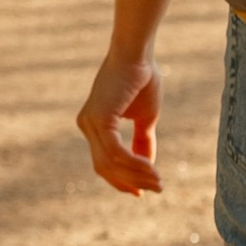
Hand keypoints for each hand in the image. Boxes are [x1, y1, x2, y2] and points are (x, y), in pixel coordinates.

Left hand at [78, 47, 163, 194]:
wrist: (138, 54)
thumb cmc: (143, 78)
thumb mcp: (146, 117)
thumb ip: (143, 140)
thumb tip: (148, 165)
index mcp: (93, 124)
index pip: (103, 162)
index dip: (121, 180)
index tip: (142, 192)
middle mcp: (86, 125)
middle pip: (105, 167)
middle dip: (131, 181)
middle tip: (155, 189)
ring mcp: (90, 123)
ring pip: (111, 163)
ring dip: (137, 175)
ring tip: (158, 181)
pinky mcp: (100, 119)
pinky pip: (116, 152)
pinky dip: (135, 163)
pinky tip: (151, 168)